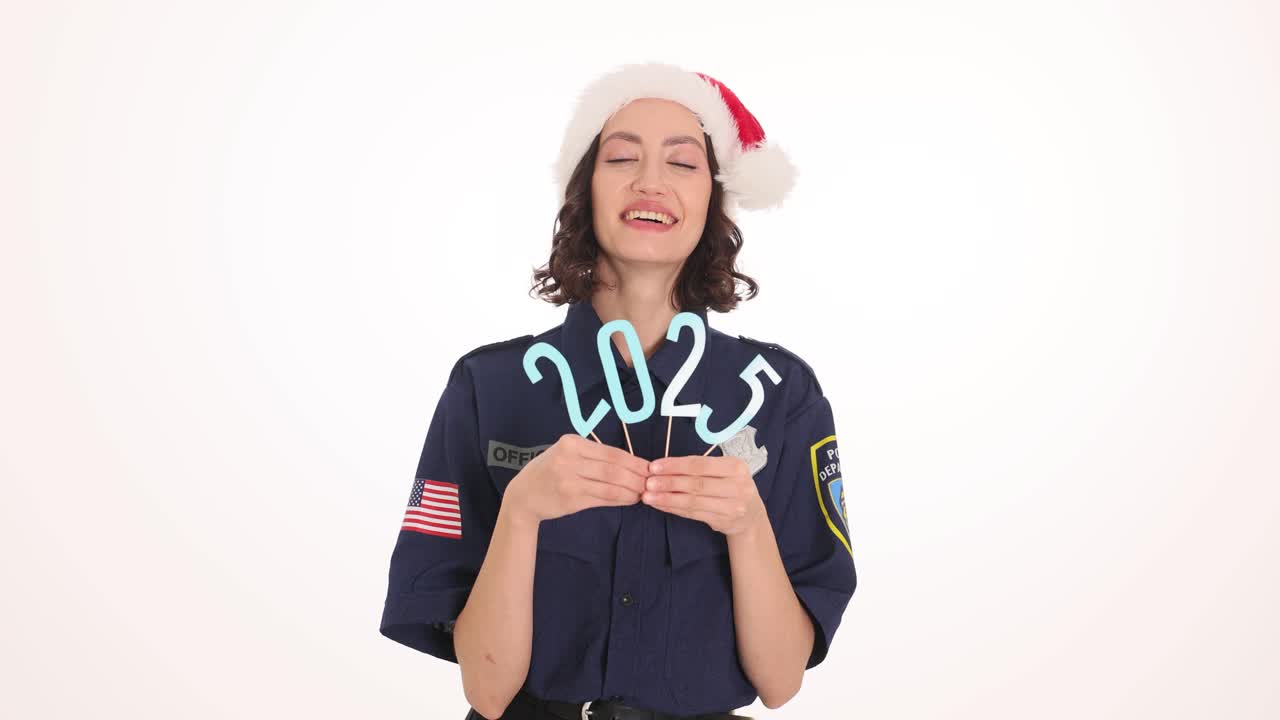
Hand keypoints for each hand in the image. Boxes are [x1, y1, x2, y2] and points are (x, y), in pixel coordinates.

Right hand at [506, 434, 650, 522]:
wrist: (524, 495)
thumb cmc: (550, 471)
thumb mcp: (566, 454)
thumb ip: (593, 456)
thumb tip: (632, 464)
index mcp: (571, 443)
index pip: (611, 452)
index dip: (634, 461)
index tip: (649, 467)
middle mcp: (569, 460)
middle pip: (613, 468)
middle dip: (637, 476)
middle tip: (651, 482)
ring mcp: (569, 480)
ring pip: (610, 485)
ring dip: (631, 490)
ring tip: (643, 493)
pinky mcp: (571, 499)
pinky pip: (602, 498)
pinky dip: (619, 499)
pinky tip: (629, 500)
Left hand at [641, 455, 764, 536]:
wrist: (751, 514)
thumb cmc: (731, 485)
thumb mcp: (725, 470)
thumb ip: (699, 468)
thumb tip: (663, 467)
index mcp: (736, 467)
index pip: (700, 464)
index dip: (675, 465)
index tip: (655, 467)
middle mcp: (737, 486)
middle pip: (696, 484)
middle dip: (669, 483)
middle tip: (648, 482)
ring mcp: (732, 506)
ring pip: (693, 501)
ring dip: (667, 498)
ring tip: (649, 496)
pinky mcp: (723, 520)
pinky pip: (693, 513)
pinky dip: (674, 508)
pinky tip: (661, 504)